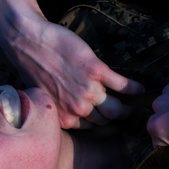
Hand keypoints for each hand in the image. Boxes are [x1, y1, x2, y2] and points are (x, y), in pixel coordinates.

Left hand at [2, 13, 145, 128]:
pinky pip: (122, 85)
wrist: (28, 41)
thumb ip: (60, 107)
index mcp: (64, 118)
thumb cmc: (32, 66)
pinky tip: (140, 88)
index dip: (102, 123)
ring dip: (128, 107)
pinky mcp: (96, 71)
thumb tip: (72, 110)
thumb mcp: (43, 96)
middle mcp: (78, 109)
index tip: (110, 119)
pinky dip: (134, 88)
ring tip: (135, 103)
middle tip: (126, 112)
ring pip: (117, 109)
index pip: (92, 127)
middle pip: (107, 120)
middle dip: (117, 118)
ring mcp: (88, 91)